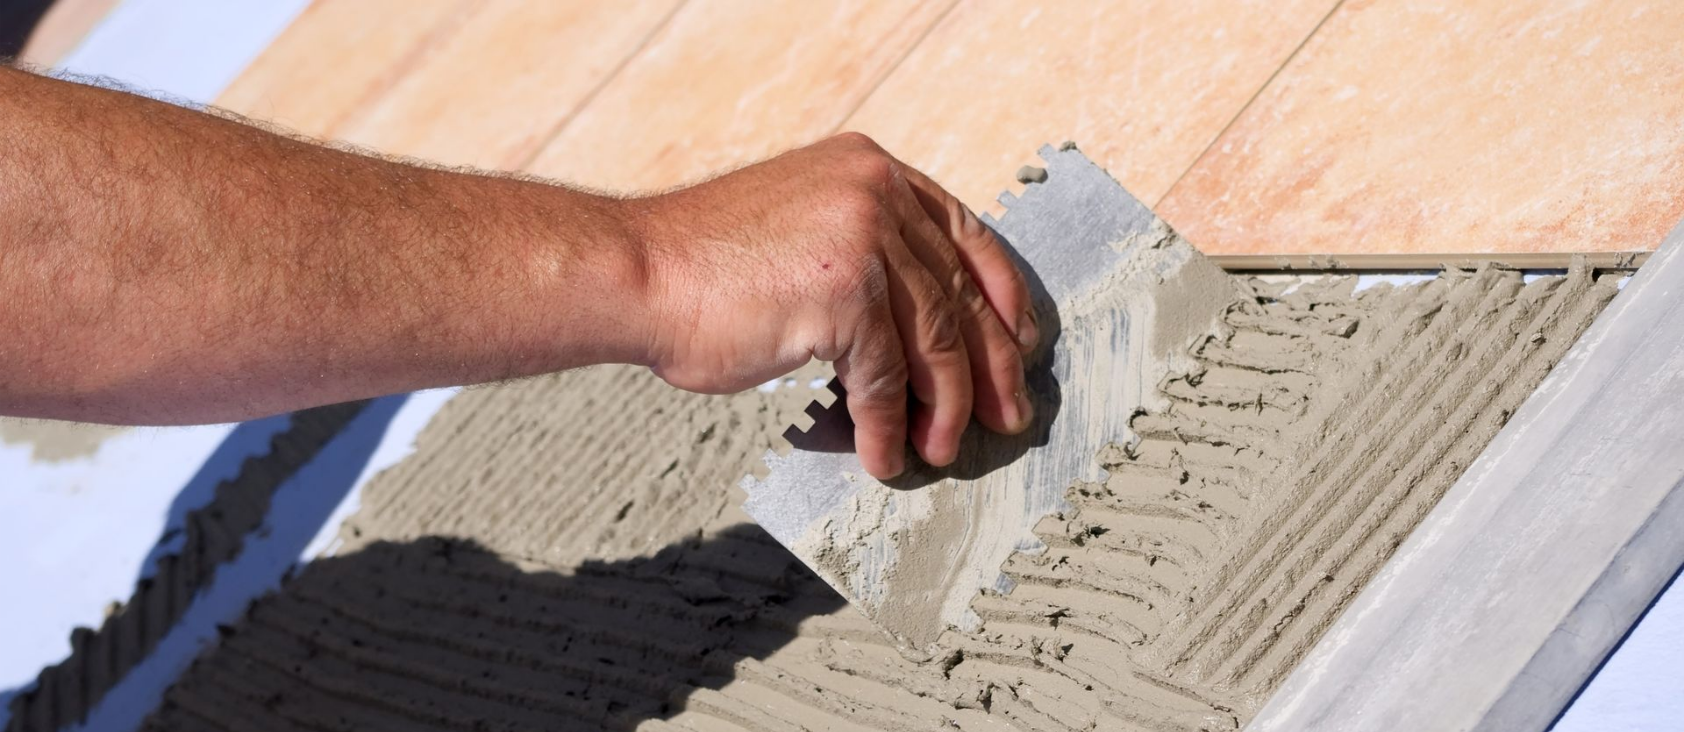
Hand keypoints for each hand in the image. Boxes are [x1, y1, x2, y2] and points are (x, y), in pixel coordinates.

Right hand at [627, 132, 1039, 478]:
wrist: (635, 273)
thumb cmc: (704, 268)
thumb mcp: (804, 234)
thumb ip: (866, 258)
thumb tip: (925, 340)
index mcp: (870, 170)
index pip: (964, 234)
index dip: (1002, 295)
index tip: (1022, 343)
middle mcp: (876, 193)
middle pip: (958, 294)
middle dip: (988, 366)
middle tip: (1006, 415)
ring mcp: (864, 239)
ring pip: (934, 343)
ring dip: (942, 409)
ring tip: (941, 451)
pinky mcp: (845, 294)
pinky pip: (885, 379)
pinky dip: (888, 427)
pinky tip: (883, 457)